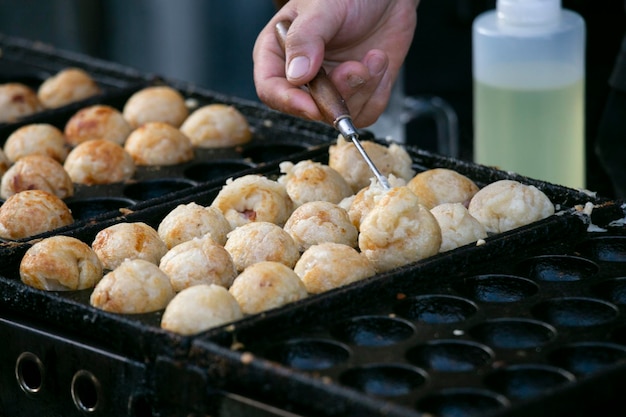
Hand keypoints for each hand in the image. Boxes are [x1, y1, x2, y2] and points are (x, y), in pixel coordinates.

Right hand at [253, 0, 418, 127]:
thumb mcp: (321, 7)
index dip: (289, 102)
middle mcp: (302, 76)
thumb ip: (305, 38)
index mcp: (278, 53)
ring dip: (363, 89)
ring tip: (374, 57)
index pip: (270, 89)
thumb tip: (296, 76)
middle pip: (309, 109)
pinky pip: (366, 112)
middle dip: (338, 94)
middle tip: (356, 68)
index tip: (312, 105)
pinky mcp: (358, 94)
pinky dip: (377, 91)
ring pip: (339, 114)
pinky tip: (379, 62)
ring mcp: (331, 87)